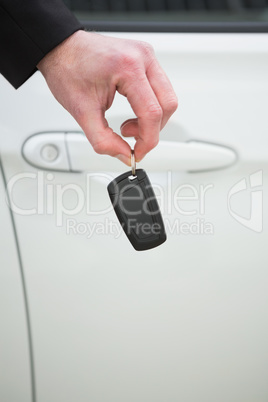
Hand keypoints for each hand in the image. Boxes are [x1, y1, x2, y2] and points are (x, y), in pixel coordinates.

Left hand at [37, 30, 177, 164]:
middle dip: (152, 130)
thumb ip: (103, 140)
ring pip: (167, 98)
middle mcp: (143, 57)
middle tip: (130, 139)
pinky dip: (150, 108)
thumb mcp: (82, 112)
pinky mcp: (146, 60)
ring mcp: (147, 56)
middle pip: (168, 105)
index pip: (152, 112)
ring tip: (128, 125)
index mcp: (128, 67)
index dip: (147, 140)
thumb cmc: (68, 69)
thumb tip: (124, 156)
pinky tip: (133, 112)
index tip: (137, 154)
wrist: (61, 48)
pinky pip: (161, 90)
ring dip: (152, 120)